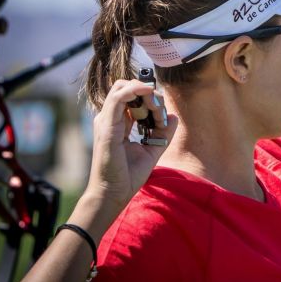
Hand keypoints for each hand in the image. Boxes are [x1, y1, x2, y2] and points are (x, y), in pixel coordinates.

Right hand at [85, 79, 177, 214]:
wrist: (114, 194)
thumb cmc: (128, 175)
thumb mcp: (152, 149)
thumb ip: (163, 133)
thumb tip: (173, 116)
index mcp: (119, 123)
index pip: (134, 98)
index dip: (153, 101)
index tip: (164, 120)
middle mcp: (110, 119)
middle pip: (128, 88)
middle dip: (149, 93)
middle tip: (160, 112)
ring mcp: (107, 121)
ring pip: (124, 88)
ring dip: (146, 92)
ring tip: (157, 109)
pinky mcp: (107, 126)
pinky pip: (118, 98)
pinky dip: (135, 91)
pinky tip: (149, 96)